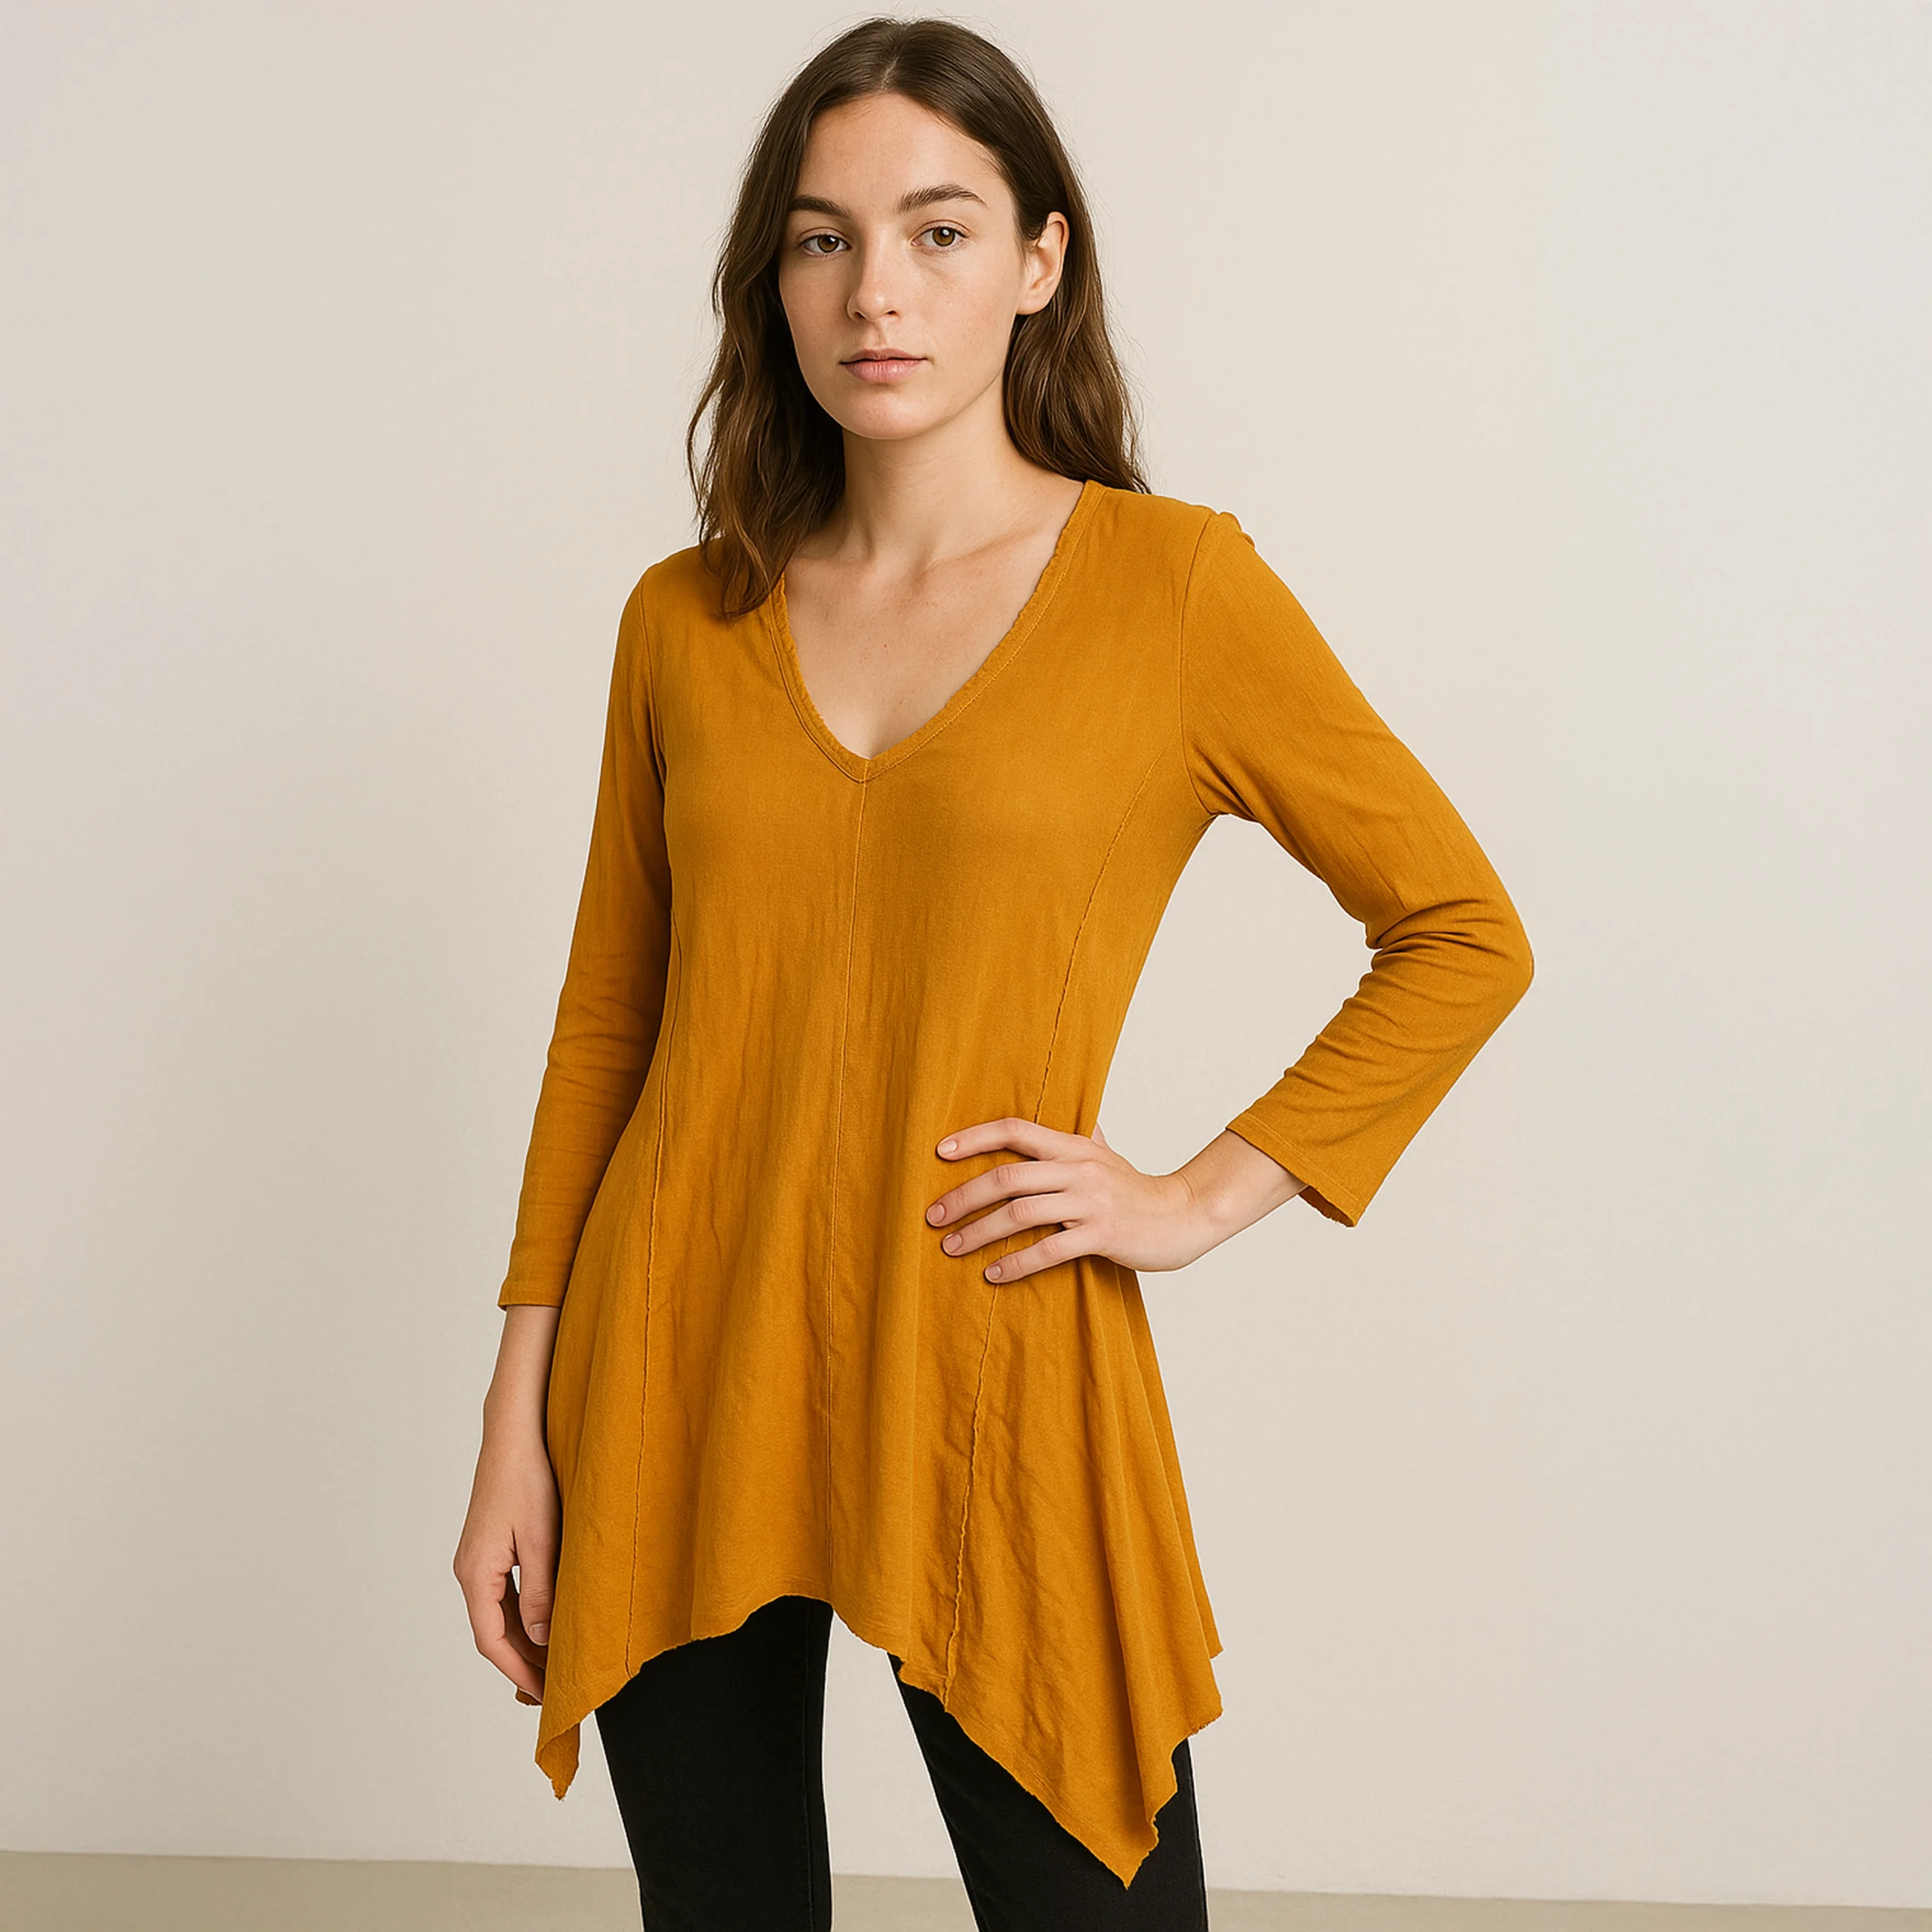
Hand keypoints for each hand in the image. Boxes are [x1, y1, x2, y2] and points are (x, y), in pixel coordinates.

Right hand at [453, 1422, 559, 1705]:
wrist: (514, 1435)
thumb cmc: (528, 1479)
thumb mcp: (541, 1540)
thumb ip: (540, 1592)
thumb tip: (540, 1639)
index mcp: (476, 1573)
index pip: (492, 1640)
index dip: (518, 1671)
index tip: (543, 1694)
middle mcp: (470, 1570)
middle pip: (493, 1632)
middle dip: (522, 1662)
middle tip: (555, 1688)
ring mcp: (477, 1559)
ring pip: (498, 1614)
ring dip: (523, 1640)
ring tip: (555, 1663)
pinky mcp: (489, 1547)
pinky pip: (503, 1594)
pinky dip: (522, 1615)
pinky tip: (545, 1623)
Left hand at [924, 1117, 1218, 1283]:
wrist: (1184, 1215)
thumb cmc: (1137, 1189)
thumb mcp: (1107, 1155)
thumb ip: (1080, 1138)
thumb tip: (1068, 1117)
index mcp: (1074, 1147)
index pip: (1016, 1130)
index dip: (975, 1138)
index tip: (940, 1152)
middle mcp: (1079, 1169)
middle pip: (1008, 1177)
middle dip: (963, 1197)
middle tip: (932, 1216)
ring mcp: (1090, 1203)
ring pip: (1021, 1214)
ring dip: (979, 1232)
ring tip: (951, 1248)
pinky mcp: (1102, 1236)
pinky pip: (1049, 1250)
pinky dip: (1015, 1263)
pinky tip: (993, 1274)